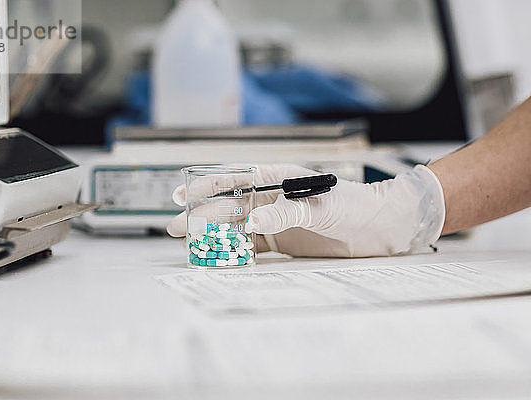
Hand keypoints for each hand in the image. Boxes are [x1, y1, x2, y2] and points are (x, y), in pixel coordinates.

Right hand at [167, 164, 444, 257]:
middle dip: (199, 215)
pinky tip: (218, 255)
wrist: (383, 226)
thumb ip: (286, 212)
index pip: (235, 178)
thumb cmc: (356, 205)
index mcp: (278, 179)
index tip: (182, 193)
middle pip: (227, 204)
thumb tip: (253, 220)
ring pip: (235, 225)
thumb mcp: (322, 206)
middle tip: (174, 227)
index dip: (206, 185)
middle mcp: (272, 198)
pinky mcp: (282, 240)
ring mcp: (275, 219)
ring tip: (188, 243)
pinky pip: (251, 245)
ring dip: (212, 233)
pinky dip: (234, 250)